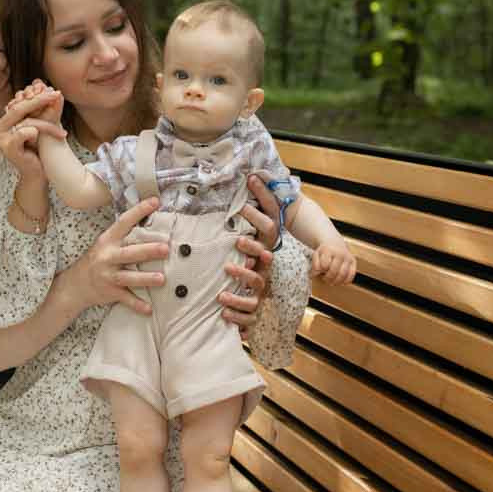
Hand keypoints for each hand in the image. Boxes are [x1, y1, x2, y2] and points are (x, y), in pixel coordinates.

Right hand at [0, 89, 66, 179]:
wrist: (37, 173)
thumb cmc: (38, 149)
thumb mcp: (40, 125)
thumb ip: (41, 109)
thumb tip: (50, 88)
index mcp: (6, 120)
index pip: (20, 102)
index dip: (36, 95)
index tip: (52, 91)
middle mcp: (0, 127)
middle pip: (20, 108)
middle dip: (40, 100)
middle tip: (56, 95)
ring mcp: (2, 138)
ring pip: (25, 121)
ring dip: (46, 124)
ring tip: (60, 130)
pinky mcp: (8, 148)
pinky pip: (21, 134)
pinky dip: (32, 133)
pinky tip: (39, 136)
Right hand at [68, 198, 166, 314]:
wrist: (75, 285)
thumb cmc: (97, 260)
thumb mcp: (106, 243)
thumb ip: (125, 235)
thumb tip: (151, 222)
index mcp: (108, 240)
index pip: (124, 222)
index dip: (139, 211)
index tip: (155, 202)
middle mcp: (107, 257)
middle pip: (129, 253)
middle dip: (147, 250)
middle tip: (165, 248)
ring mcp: (108, 276)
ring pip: (128, 277)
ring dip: (145, 278)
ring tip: (162, 279)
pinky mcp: (110, 292)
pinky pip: (125, 299)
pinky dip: (137, 304)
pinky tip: (149, 309)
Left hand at [216, 173, 280, 328]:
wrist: (266, 310)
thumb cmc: (253, 266)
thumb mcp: (252, 241)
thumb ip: (251, 217)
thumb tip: (250, 175)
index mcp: (267, 249)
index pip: (270, 223)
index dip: (262, 205)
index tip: (247, 190)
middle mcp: (268, 269)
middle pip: (266, 256)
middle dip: (253, 246)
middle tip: (238, 240)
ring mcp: (264, 292)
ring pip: (257, 286)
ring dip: (242, 279)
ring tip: (225, 275)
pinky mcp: (257, 314)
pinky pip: (249, 316)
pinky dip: (236, 314)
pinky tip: (222, 311)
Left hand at [312, 240, 355, 284]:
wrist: (335, 242)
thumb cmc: (324, 252)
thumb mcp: (316, 254)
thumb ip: (315, 265)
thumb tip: (315, 275)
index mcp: (328, 250)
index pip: (324, 265)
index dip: (320, 271)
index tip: (319, 272)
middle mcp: (340, 253)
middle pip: (334, 271)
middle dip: (328, 278)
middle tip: (325, 279)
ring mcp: (348, 257)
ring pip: (343, 274)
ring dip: (336, 281)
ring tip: (331, 282)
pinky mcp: (353, 261)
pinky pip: (352, 274)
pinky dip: (346, 281)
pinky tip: (340, 282)